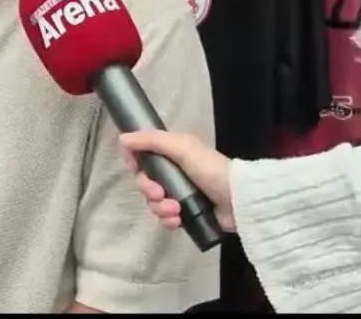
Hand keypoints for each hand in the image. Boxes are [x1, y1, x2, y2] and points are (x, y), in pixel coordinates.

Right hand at [118, 130, 235, 233]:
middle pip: (145, 182)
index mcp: (172, 152)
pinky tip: (178, 220)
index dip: (134, 161)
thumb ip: (152, 141)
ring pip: (154, 202)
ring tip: (176, 210)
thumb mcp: (182, 147)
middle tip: (161, 193)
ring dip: (160, 208)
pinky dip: (168, 220)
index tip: (133, 167)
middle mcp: (173, 172)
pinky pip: (165, 219)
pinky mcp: (186, 214)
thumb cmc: (211, 169)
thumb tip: (122, 139)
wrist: (238, 199)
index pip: (142, 155)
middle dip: (149, 190)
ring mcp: (179, 194)